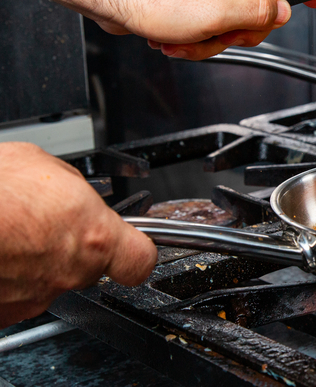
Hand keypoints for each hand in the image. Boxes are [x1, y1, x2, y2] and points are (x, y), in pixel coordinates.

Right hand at [0, 143, 156, 327]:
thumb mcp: (44, 165)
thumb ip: (72, 188)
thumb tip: (74, 194)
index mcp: (93, 235)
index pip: (140, 260)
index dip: (136, 251)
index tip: (132, 243)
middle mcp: (69, 273)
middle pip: (88, 266)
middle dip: (70, 245)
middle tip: (43, 222)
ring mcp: (32, 297)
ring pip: (47, 280)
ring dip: (33, 260)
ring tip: (8, 231)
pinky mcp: (2, 313)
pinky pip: (12, 293)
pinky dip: (5, 277)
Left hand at [94, 0, 315, 60]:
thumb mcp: (221, 11)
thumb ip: (260, 12)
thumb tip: (282, 12)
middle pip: (260, 0)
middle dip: (244, 27)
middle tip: (228, 31)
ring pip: (229, 19)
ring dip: (211, 38)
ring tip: (187, 37)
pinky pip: (204, 24)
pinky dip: (191, 37)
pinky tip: (171, 38)